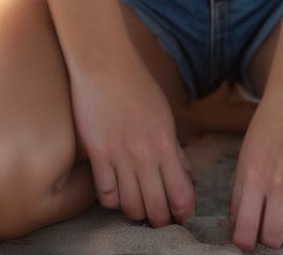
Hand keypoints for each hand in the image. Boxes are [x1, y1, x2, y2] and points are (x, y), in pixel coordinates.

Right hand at [69, 53, 194, 227]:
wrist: (104, 62)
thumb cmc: (136, 84)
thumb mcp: (164, 114)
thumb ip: (175, 148)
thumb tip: (185, 176)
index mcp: (166, 142)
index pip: (181, 193)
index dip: (183, 211)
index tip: (181, 215)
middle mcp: (145, 153)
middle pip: (156, 207)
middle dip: (161, 220)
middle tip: (159, 218)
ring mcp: (119, 154)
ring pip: (130, 207)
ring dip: (136, 213)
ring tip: (137, 208)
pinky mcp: (97, 153)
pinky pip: (105, 193)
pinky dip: (112, 201)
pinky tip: (116, 193)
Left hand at [229, 85, 282, 250]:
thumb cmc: (271, 122)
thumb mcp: (247, 153)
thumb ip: (243, 187)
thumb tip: (239, 220)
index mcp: (247, 177)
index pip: (241, 227)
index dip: (246, 237)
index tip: (251, 233)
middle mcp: (269, 185)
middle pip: (267, 239)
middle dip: (268, 239)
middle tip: (272, 227)